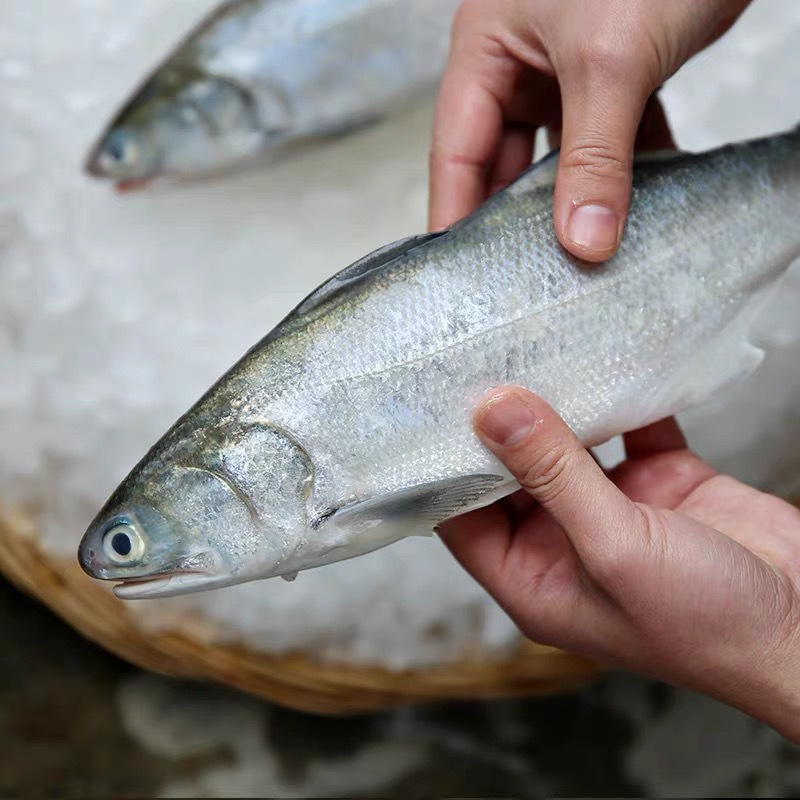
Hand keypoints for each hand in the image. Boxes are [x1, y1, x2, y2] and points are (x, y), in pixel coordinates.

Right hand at [428, 0, 751, 259]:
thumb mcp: (609, 63)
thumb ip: (596, 159)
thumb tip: (584, 240)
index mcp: (487, 50)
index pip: (457, 151)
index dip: (457, 215)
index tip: (464, 276)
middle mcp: (519, 64)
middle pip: (504, 161)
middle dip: (518, 217)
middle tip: (526, 276)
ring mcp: (567, 71)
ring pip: (559, 156)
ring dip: (576, 199)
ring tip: (581, 254)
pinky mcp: (615, 73)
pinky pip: (610, 139)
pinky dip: (625, 171)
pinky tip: (640, 208)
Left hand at [439, 387, 799, 741]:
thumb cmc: (708, 624)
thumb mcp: (616, 549)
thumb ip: (555, 477)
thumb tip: (495, 413)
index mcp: (534, 579)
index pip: (461, 520)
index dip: (442, 468)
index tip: (427, 411)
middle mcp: (562, 542)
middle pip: (508, 474)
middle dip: (493, 426)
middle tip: (472, 363)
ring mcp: (610, 509)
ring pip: (564, 446)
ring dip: (553, 405)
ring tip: (523, 348)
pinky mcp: (657, 481)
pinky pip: (625, 430)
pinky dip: (618, 399)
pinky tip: (601, 359)